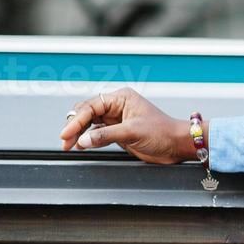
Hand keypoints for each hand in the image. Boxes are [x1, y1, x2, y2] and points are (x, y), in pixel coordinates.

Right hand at [57, 87, 192, 164]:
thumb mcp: (132, 132)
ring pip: (89, 123)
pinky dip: (87, 139)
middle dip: (74, 126)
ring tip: (70, 145)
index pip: (91, 106)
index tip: (67, 133)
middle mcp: (117, 106)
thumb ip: (105, 135)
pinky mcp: (117, 132)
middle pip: (86, 113)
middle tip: (66, 140)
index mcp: (121, 98)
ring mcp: (116, 119)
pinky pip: (96, 133)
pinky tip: (81, 145)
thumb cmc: (163, 132)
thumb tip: (83, 139)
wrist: (177, 145)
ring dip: (78, 133)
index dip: (77, 120)